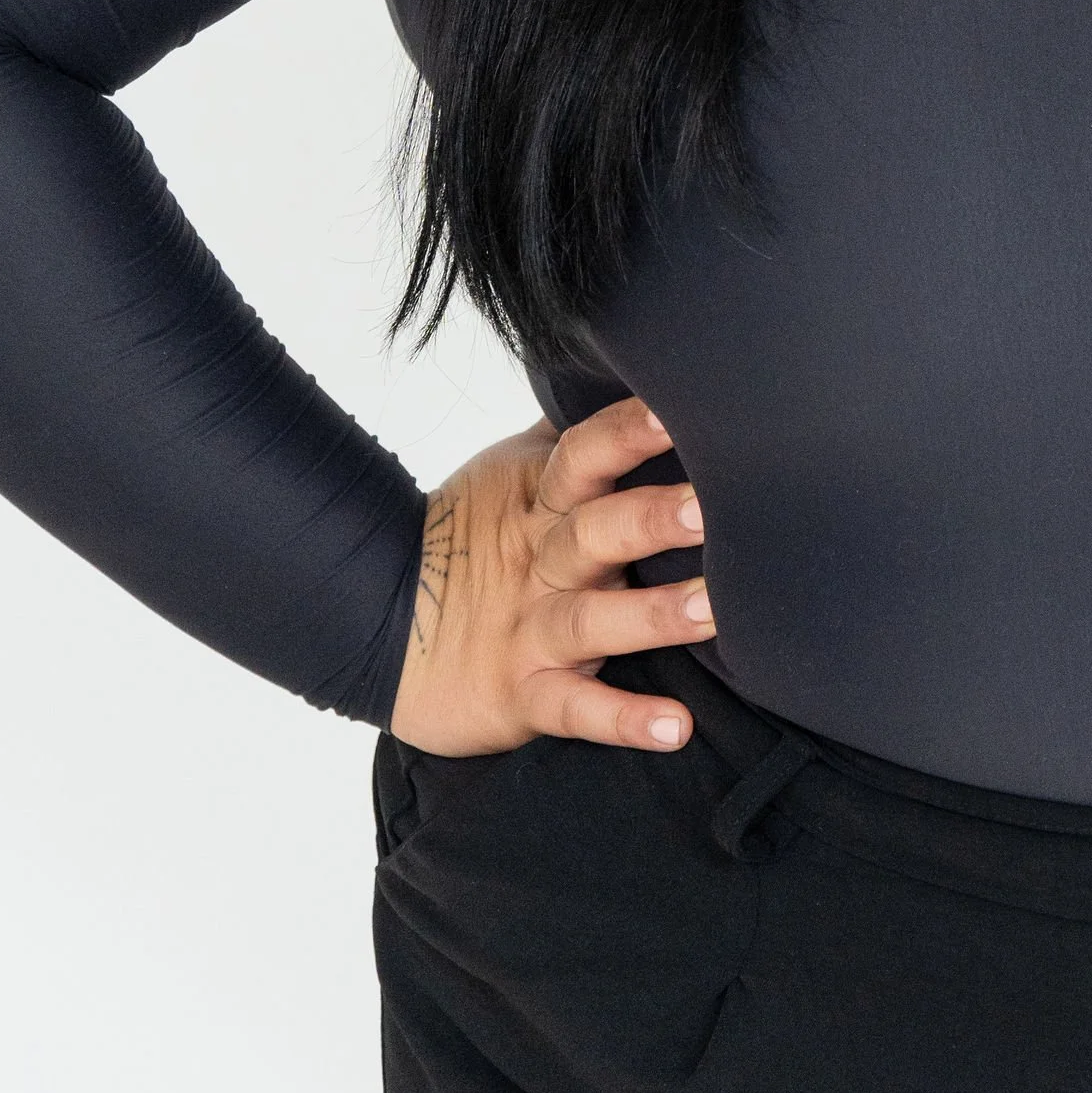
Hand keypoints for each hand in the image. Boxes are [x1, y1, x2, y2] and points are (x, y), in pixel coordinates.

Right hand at [390, 394, 713, 756]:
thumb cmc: (467, 538)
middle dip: (649, 517)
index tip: (677, 408)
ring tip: (712, 611)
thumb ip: (570, 431)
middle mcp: (541, 560)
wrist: (379, 626)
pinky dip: (622, 720)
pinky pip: (574, 708)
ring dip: (653, 615)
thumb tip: (623, 364)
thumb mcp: (510, 475)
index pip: (585, 454)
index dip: (627, 431)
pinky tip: (674, 729)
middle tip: (708, 508)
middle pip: (595, 530)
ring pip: (593, 619)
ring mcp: (530, 628)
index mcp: (540, 501)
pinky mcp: (522, 693)